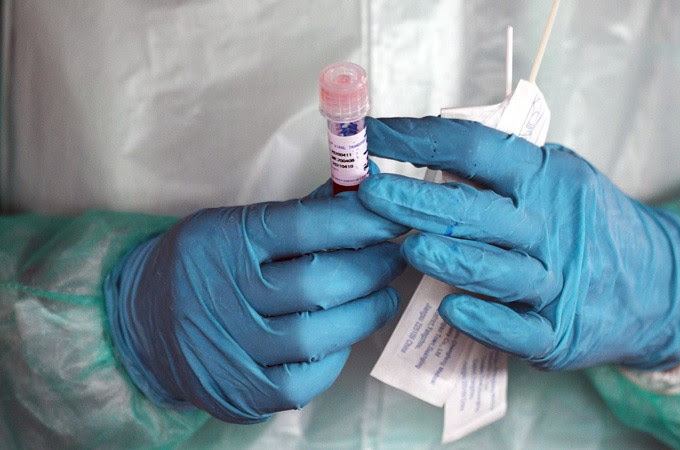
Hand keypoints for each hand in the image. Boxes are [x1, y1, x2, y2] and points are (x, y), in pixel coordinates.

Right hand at [104, 191, 406, 422]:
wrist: (143, 321)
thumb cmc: (204, 264)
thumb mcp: (236, 224)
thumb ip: (299, 214)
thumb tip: (363, 194)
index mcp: (224, 241)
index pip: (304, 226)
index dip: (358, 221)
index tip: (390, 216)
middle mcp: (223, 295)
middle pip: (318, 283)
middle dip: (371, 267)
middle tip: (394, 256)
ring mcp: (229, 351)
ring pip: (317, 336)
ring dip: (365, 312)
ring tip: (383, 294)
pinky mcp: (239, 393)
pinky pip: (305, 381)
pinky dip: (336, 356)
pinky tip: (345, 335)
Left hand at [358, 116, 679, 370]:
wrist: (657, 283)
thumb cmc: (586, 224)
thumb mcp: (556, 178)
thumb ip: (502, 168)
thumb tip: (425, 149)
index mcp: (543, 178)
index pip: (475, 149)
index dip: (420, 139)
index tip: (374, 136)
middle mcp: (547, 227)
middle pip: (477, 210)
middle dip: (419, 200)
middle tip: (371, 194)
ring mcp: (555, 282)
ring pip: (497, 270)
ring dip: (450, 258)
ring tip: (410, 247)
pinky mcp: (557, 333)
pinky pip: (518, 329)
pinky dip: (485, 320)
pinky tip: (451, 308)